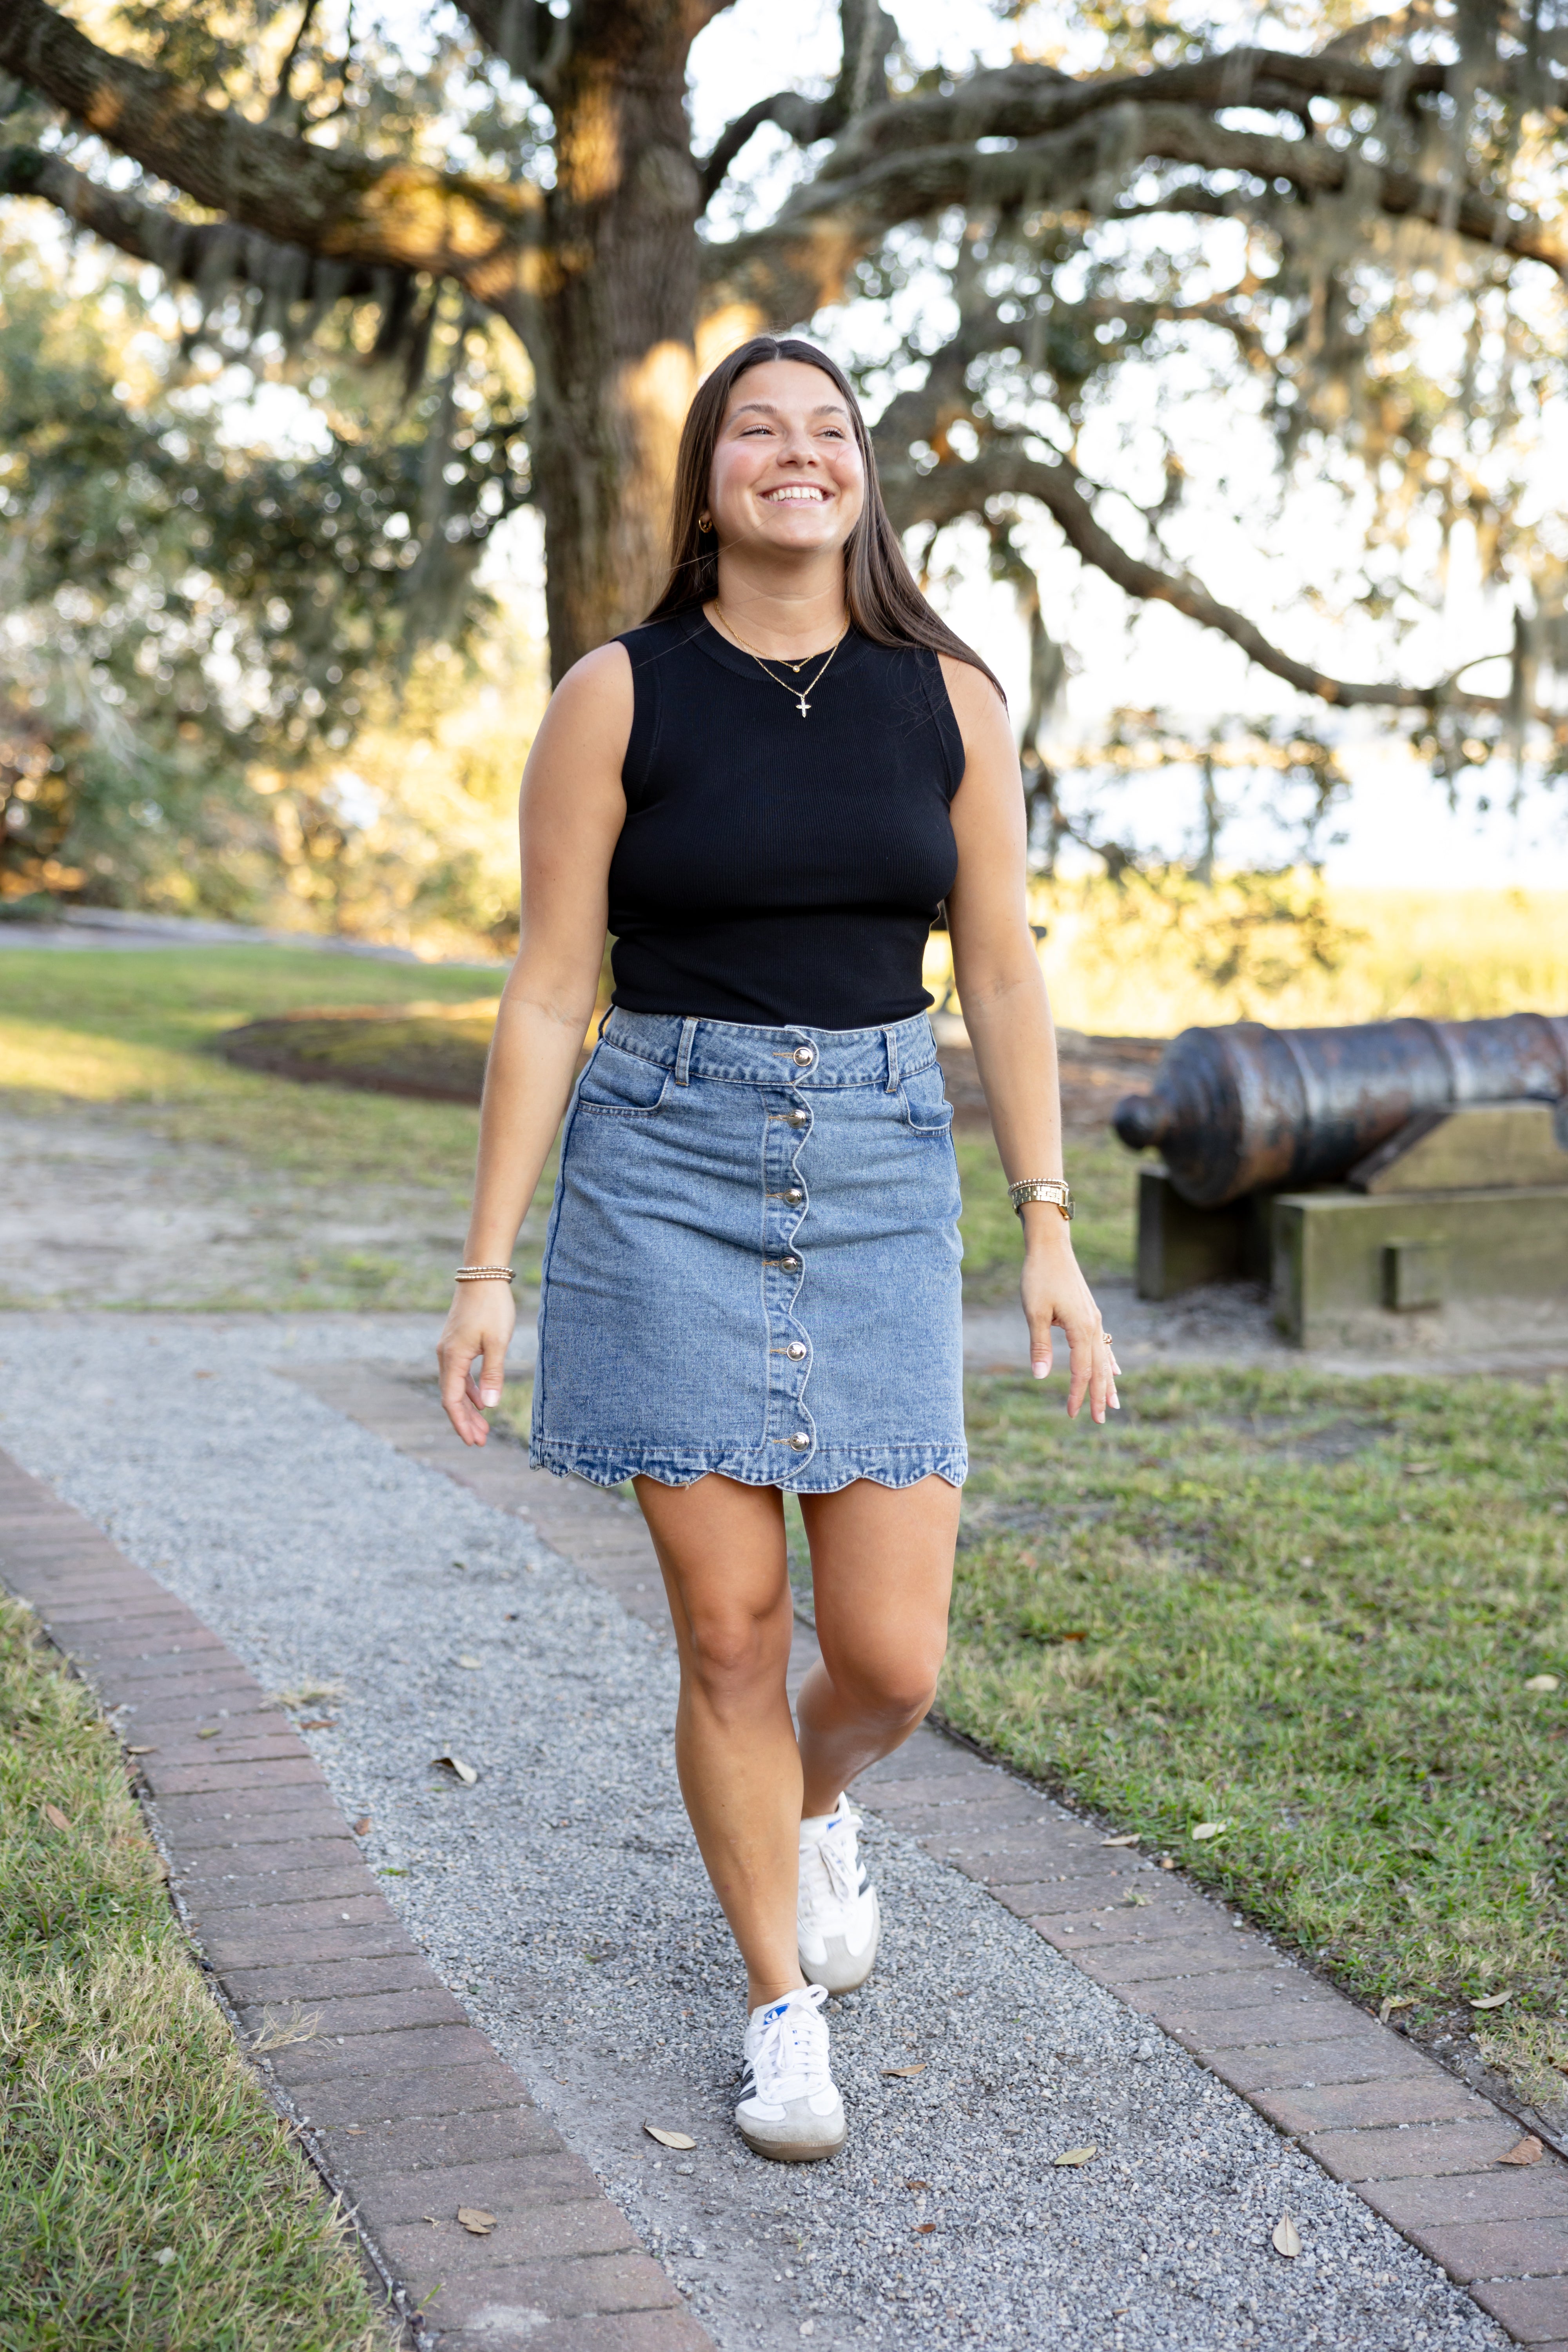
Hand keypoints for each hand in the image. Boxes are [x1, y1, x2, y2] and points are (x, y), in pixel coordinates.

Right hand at [437, 1280, 515, 1446]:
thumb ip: (493, 1374)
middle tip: (480, 1442)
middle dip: (465, 1420)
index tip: (472, 1441)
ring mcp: (449, 1350)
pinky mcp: (457, 1344)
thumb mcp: (497, 1343)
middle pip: (451, 1397)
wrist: (482, 1275)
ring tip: (483, 1428)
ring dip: (469, 1407)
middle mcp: (445, 1356)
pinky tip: (482, 1401)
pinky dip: (470, 1390)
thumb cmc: (492, 1307)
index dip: (461, 1423)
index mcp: (452, 1358)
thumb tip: (490, 1407)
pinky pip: (460, 1375)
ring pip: (456, 1387)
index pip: (451, 1400)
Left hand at [1019, 1221, 1120, 1424]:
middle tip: (1100, 1420)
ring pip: (1105, 1358)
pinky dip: (1109, 1361)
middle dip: (1100, 1396)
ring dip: (1109, 1383)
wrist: (1050, 1247)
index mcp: (1081, 1328)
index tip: (1071, 1413)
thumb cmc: (1039, 1277)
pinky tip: (1115, 1372)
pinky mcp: (1090, 1314)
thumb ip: (1039, 1345)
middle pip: (1100, 1369)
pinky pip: (1104, 1345)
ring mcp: (1094, 1319)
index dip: (1077, 1393)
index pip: (1082, 1370)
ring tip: (1115, 1404)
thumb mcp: (1034, 1312)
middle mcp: (1093, 1326)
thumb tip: (1039, 1376)